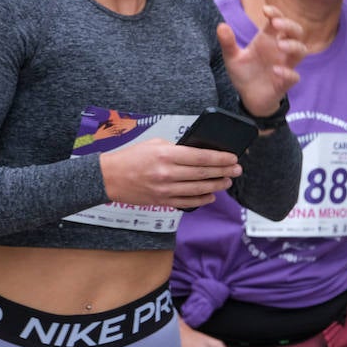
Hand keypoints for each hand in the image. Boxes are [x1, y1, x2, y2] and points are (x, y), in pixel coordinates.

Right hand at [99, 138, 240, 209]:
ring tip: (227, 182)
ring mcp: (165, 190)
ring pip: (198, 190)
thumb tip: (198, 153)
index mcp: (166, 155)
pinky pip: (187, 202)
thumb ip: (176, 148)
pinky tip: (211, 195)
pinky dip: (202, 199)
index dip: (220, 158)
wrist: (109, 178)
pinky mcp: (162, 201)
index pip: (201, 157)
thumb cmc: (131, 157)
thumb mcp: (154, 144)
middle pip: (203, 173)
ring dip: (216, 186)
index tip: (232, 157)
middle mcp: (167, 173)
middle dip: (224, 171)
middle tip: (237, 170)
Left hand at [218, 5, 304, 117]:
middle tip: (276, 24)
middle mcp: (279, 49)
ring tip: (280, 45)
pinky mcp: (285, 82)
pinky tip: (276, 70)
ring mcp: (285, 65)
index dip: (276, 13)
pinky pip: (294, 76)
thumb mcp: (231, 57)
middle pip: (296, 31)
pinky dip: (288, 72)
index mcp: (268, 39)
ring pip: (301, 51)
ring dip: (293, 45)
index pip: (278, 20)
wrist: (248, 98)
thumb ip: (227, 43)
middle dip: (289, 25)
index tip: (265, 10)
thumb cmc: (244, 73)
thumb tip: (221, 26)